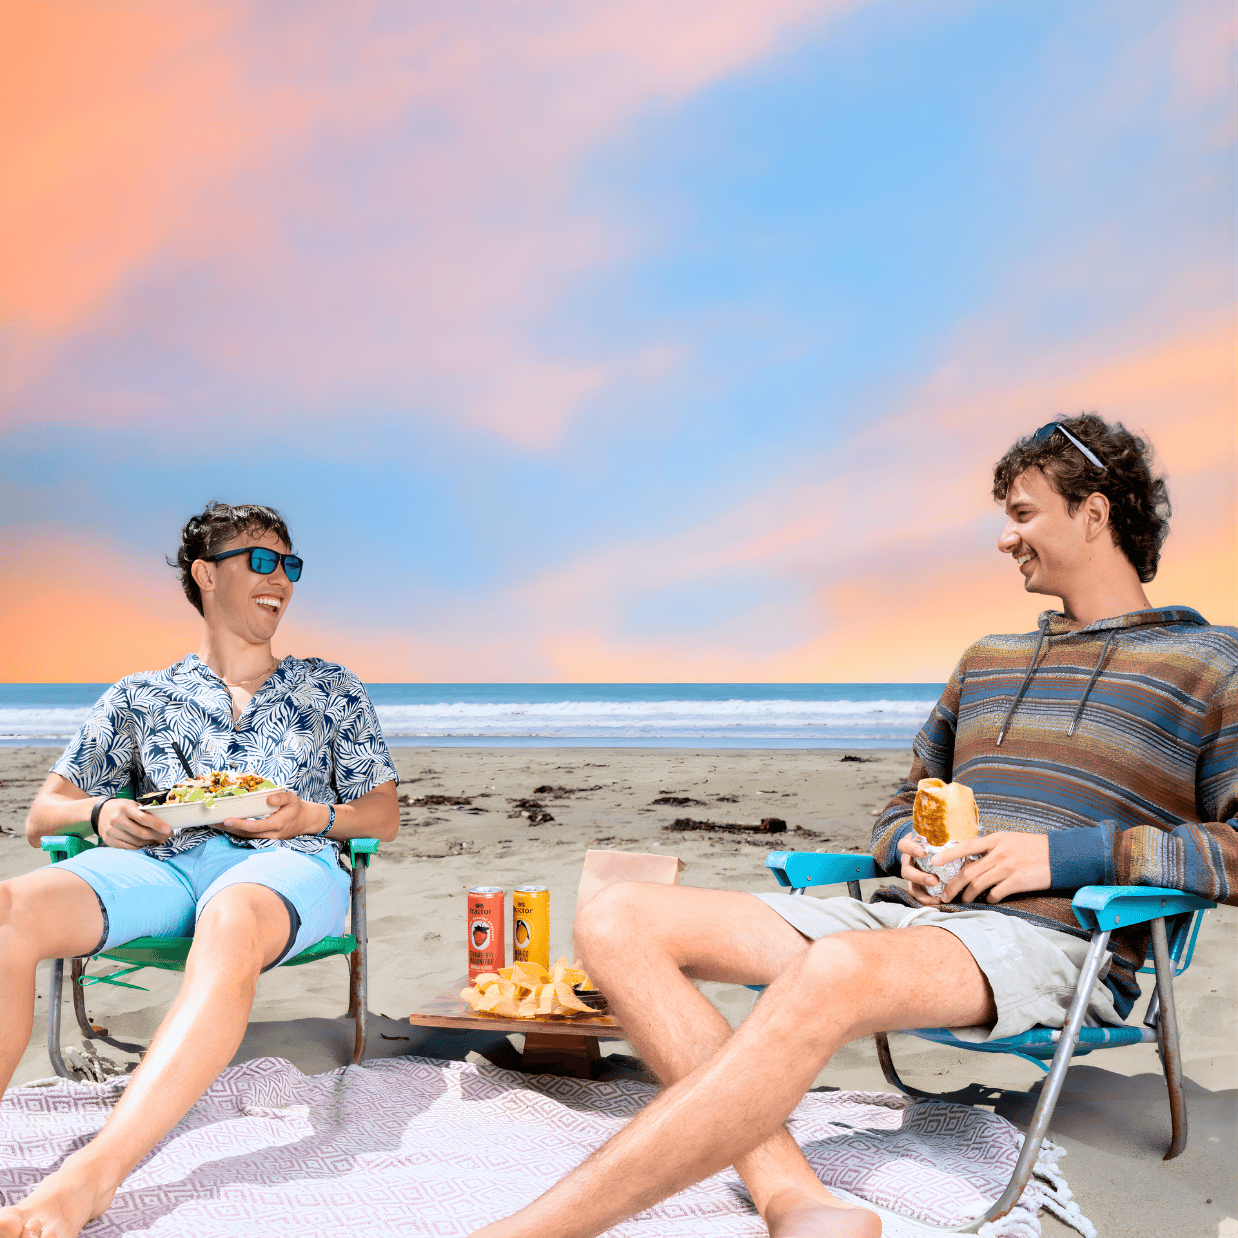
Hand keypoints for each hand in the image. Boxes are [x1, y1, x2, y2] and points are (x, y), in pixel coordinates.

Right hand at [97, 799, 172, 848]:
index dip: (158, 825)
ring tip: (157, 840)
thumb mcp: (132, 804)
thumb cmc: (120, 807)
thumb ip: (144, 812)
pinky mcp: (108, 839)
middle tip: (166, 837)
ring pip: (135, 841)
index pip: (144, 818)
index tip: (168, 830)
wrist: (98, 811)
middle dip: (156, 836)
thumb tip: (162, 823)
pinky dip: (139, 846)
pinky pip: (128, 847)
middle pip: (141, 833)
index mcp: (125, 808)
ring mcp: (111, 830)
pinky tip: (145, 844)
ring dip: (149, 843)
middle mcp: (117, 819)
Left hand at [222, 790, 329, 839]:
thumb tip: (269, 798)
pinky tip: (227, 827)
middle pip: (246, 834)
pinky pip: (249, 836)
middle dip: (229, 829)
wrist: (305, 821)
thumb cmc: (297, 808)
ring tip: (216, 824)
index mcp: (277, 824)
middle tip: (214, 822)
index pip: (255, 826)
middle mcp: (271, 834)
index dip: (240, 824)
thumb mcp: (293, 798)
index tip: (227, 819)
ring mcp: (268, 838)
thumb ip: (281, 797)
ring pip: (246, 837)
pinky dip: (237, 832)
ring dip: (230, 831)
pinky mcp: (265, 839)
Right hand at [897, 834, 943, 905]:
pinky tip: (938, 903)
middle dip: (919, 877)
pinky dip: (927, 900)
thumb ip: (946, 836)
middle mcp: (908, 862)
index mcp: (911, 847)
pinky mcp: (916, 885)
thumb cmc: (935, 841)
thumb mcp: (935, 836)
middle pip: (906, 870)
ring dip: (924, 891)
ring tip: (937, 897)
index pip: (904, 845)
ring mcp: (911, 875)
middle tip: (934, 880)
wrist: (927, 849)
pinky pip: (918, 895)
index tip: (923, 852)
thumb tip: (968, 835)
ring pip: (910, 885)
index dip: (911, 849)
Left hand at [936, 832, 1050, 903]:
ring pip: (978, 884)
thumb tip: (973, 859)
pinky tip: (989, 899)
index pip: (966, 846)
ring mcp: (1008, 867)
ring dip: (967, 895)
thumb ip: (992, 848)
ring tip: (963, 900)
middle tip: (945, 894)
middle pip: (968, 871)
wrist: (1060, 855)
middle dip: (953, 885)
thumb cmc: (1034, 847)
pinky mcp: (1017, 881)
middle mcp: (999, 853)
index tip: (934, 861)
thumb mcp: (1010, 840)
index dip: (948, 854)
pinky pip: (995, 893)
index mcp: (996, 840)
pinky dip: (989, 898)